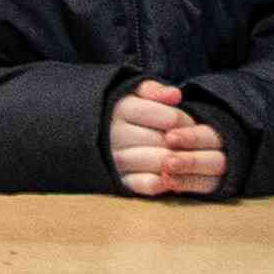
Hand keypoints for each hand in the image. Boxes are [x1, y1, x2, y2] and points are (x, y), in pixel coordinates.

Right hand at [108, 79, 231, 198]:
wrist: (87, 135)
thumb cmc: (120, 112)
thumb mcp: (132, 93)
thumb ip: (153, 90)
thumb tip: (175, 95)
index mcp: (121, 109)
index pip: (171, 118)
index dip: (186, 121)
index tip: (185, 123)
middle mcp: (115, 134)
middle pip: (168, 141)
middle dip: (183, 143)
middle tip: (185, 141)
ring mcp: (115, 159)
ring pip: (161, 162)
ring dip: (176, 161)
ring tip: (177, 155)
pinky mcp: (117, 180)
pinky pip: (147, 184)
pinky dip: (162, 181)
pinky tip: (167, 174)